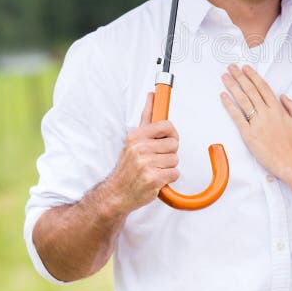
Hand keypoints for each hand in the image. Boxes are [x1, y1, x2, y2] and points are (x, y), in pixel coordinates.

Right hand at [104, 93, 179, 213]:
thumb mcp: (133, 140)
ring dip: (168, 167)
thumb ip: (146, 118)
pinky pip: (175, 173)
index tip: (167, 138)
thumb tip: (152, 96)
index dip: (171, 134)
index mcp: (136, 136)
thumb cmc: (127, 168)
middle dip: (168, 153)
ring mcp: (146, 164)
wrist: (116, 194)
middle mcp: (139, 148)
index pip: (166, 126)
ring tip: (154, 170)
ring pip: (175, 159)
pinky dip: (168, 178)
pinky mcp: (153, 179)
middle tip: (155, 160)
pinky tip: (156, 179)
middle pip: (174, 144)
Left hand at [220, 65, 291, 192]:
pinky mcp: (249, 135)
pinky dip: (229, 105)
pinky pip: (237, 117)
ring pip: (243, 101)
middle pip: (251, 91)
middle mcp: (267, 114)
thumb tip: (282, 95)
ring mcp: (257, 124)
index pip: (263, 88)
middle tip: (231, 67)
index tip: (246, 68)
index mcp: (278, 110)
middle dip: (240, 77)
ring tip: (225, 77)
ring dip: (233, 87)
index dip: (253, 76)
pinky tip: (223, 96)